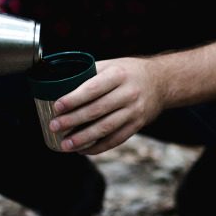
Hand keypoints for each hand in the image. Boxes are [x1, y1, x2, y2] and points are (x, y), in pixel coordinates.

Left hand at [49, 57, 165, 154]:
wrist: (161, 82)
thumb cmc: (129, 72)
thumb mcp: (112, 65)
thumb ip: (90, 73)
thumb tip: (59, 82)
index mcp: (118, 75)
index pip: (92, 88)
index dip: (74, 99)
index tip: (57, 106)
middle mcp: (128, 93)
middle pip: (97, 110)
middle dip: (73, 120)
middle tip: (54, 126)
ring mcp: (134, 111)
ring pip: (105, 128)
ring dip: (83, 138)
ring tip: (65, 144)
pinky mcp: (137, 125)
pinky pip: (115, 140)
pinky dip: (98, 147)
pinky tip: (83, 149)